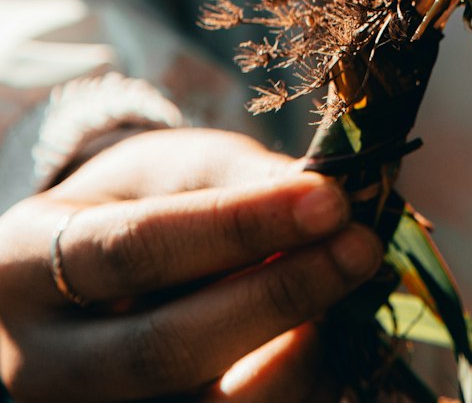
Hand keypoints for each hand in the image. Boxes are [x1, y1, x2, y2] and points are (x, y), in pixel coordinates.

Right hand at [0, 127, 381, 400]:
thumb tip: (320, 193)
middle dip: (277, 297)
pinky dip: (291, 384)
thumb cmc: (127, 205)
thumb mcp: (161, 167)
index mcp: (24, 265)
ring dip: (294, 354)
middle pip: (163, 349)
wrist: (81, 276)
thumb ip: (232, 174)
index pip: (135, 249)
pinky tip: (328, 334)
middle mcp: (40, 362)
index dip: (237, 226)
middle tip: (359, 247)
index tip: (329, 198)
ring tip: (349, 289)